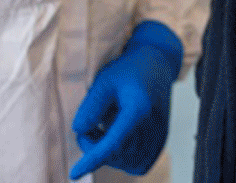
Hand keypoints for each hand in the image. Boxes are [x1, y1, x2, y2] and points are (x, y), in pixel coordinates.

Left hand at [69, 20, 183, 179]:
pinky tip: (118, 141)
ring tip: (103, 129)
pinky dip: (125, 159)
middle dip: (95, 147)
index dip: (92, 159)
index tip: (74, 173)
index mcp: (139, 109)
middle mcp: (153, 126)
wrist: (157, 64)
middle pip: (117, 155)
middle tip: (89, 125)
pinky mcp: (161, 141)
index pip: (113, 144)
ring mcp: (159, 135)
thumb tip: (79, 130)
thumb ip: (92, 106)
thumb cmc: (130, 70)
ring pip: (127, 161)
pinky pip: (139, 163)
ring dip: (109, 153)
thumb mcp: (105, 80)